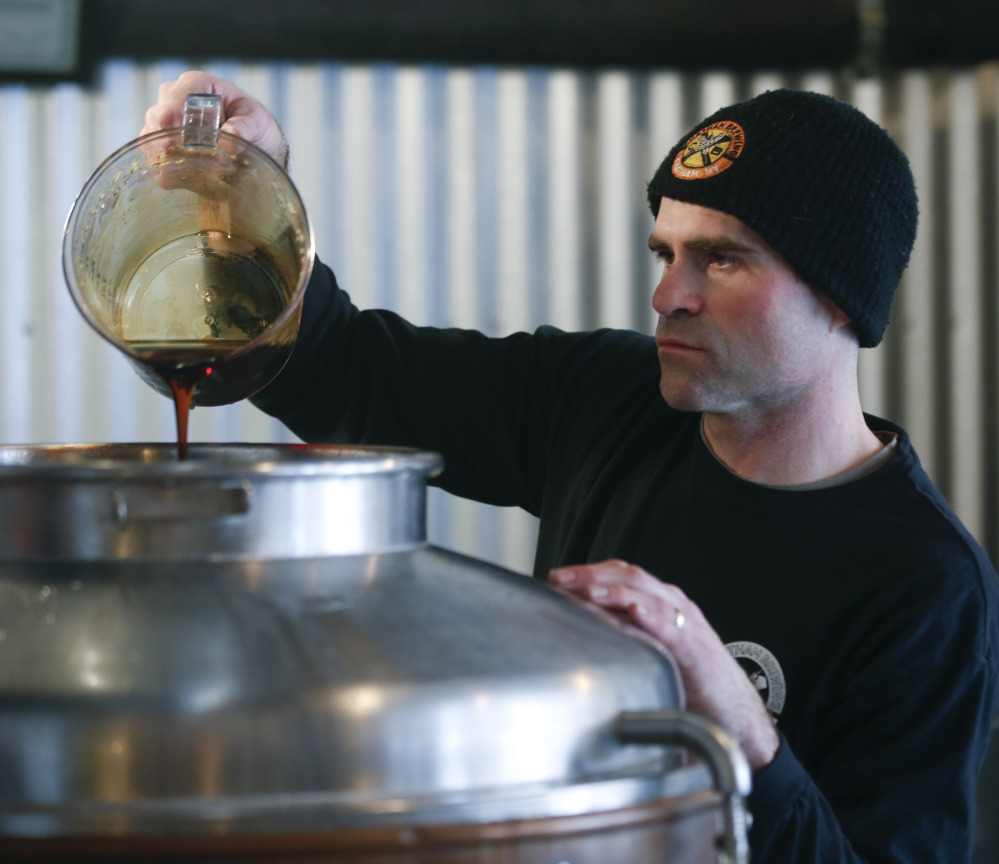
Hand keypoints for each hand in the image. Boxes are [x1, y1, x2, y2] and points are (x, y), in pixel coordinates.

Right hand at [141, 71, 288, 167]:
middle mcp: (174, 101)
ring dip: (173, 160)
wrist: (255, 151)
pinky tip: (194, 178)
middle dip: (174, 143)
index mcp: (196, 86)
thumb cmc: (256, 129)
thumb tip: (229, 137)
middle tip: (200, 161)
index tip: (184, 140)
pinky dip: (171, 174)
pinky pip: (154, 163)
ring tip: (205, 171)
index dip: (174, 118)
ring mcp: (165, 125)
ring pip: (151, 141)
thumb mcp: (259, 123)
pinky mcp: (163, 149)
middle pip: (157, 119)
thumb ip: (246, 127)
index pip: (173, 97)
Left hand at [549, 559, 779, 770]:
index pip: (621, 575)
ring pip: (649, 595)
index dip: (588, 572)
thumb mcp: (652, 653)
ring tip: (588, 590)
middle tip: (560, 579)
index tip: (557, 578)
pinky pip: (674, 629)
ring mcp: (687, 627)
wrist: (737, 719)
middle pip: (630, 577)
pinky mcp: (698, 652)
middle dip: (592, 575)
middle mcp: (674, 608)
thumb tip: (582, 632)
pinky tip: (635, 612)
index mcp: (661, 606)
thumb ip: (624, 638)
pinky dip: (653, 617)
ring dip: (615, 590)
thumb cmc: (694, 688)